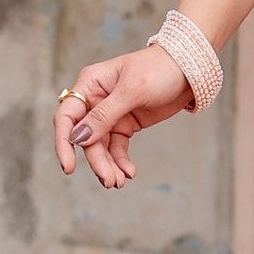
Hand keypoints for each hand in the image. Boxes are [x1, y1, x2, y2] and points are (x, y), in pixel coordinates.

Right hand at [53, 45, 191, 189]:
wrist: (189, 70)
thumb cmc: (159, 69)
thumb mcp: (132, 90)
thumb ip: (104, 115)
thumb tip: (78, 138)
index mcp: (89, 84)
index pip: (67, 117)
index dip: (64, 143)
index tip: (69, 167)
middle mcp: (95, 100)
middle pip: (86, 138)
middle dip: (96, 161)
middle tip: (110, 182)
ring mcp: (111, 114)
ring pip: (101, 146)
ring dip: (108, 165)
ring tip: (118, 183)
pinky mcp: (126, 124)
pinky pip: (117, 147)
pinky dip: (121, 161)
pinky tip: (129, 172)